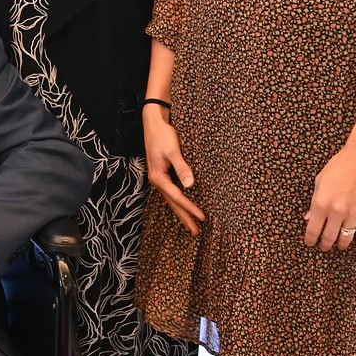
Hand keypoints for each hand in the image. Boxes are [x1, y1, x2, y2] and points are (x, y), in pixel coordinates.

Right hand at [144, 108, 204, 232]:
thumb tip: (190, 185)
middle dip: (185, 218)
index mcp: (158, 177)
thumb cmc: (163, 136)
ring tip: (192, 224)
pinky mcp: (162, 174)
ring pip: (172, 199)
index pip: (177, 197)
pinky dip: (179, 201)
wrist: (153, 124)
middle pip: (173, 203)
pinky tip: (184, 205)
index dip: (190, 208)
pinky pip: (171, 192)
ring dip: (182, 211)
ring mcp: (159, 178)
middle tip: (196, 232)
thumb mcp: (174, 151)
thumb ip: (183, 168)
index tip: (203, 218)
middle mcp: (157, 180)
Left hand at [304, 139, 355, 249]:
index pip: (313, 229)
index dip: (310, 240)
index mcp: (321, 203)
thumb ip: (314, 201)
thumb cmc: (339, 165)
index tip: (310, 244)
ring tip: (340, 246)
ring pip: (347, 237)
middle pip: (329, 237)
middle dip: (325, 245)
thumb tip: (308, 218)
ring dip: (342, 244)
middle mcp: (336, 211)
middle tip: (324, 247)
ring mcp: (354, 213)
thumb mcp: (320, 181)